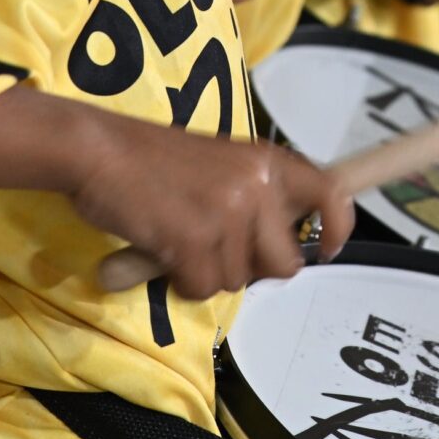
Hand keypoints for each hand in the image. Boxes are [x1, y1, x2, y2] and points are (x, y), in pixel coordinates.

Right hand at [72, 121, 354, 300]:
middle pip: (285, 262)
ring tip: (178, 237)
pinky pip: (202, 288)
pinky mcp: (193, 241)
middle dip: (252, 268)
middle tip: (216, 250)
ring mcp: (227, 214)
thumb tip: (275, 246)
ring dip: (207, 272)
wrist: (99, 150)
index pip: (330, 192)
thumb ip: (252, 194)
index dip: (338, 226)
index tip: (327, 248)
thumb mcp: (220, 163)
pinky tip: (162, 250)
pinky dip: (180, 281)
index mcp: (266, 161)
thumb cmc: (151, 159)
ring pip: (237, 280)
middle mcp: (256, 186)